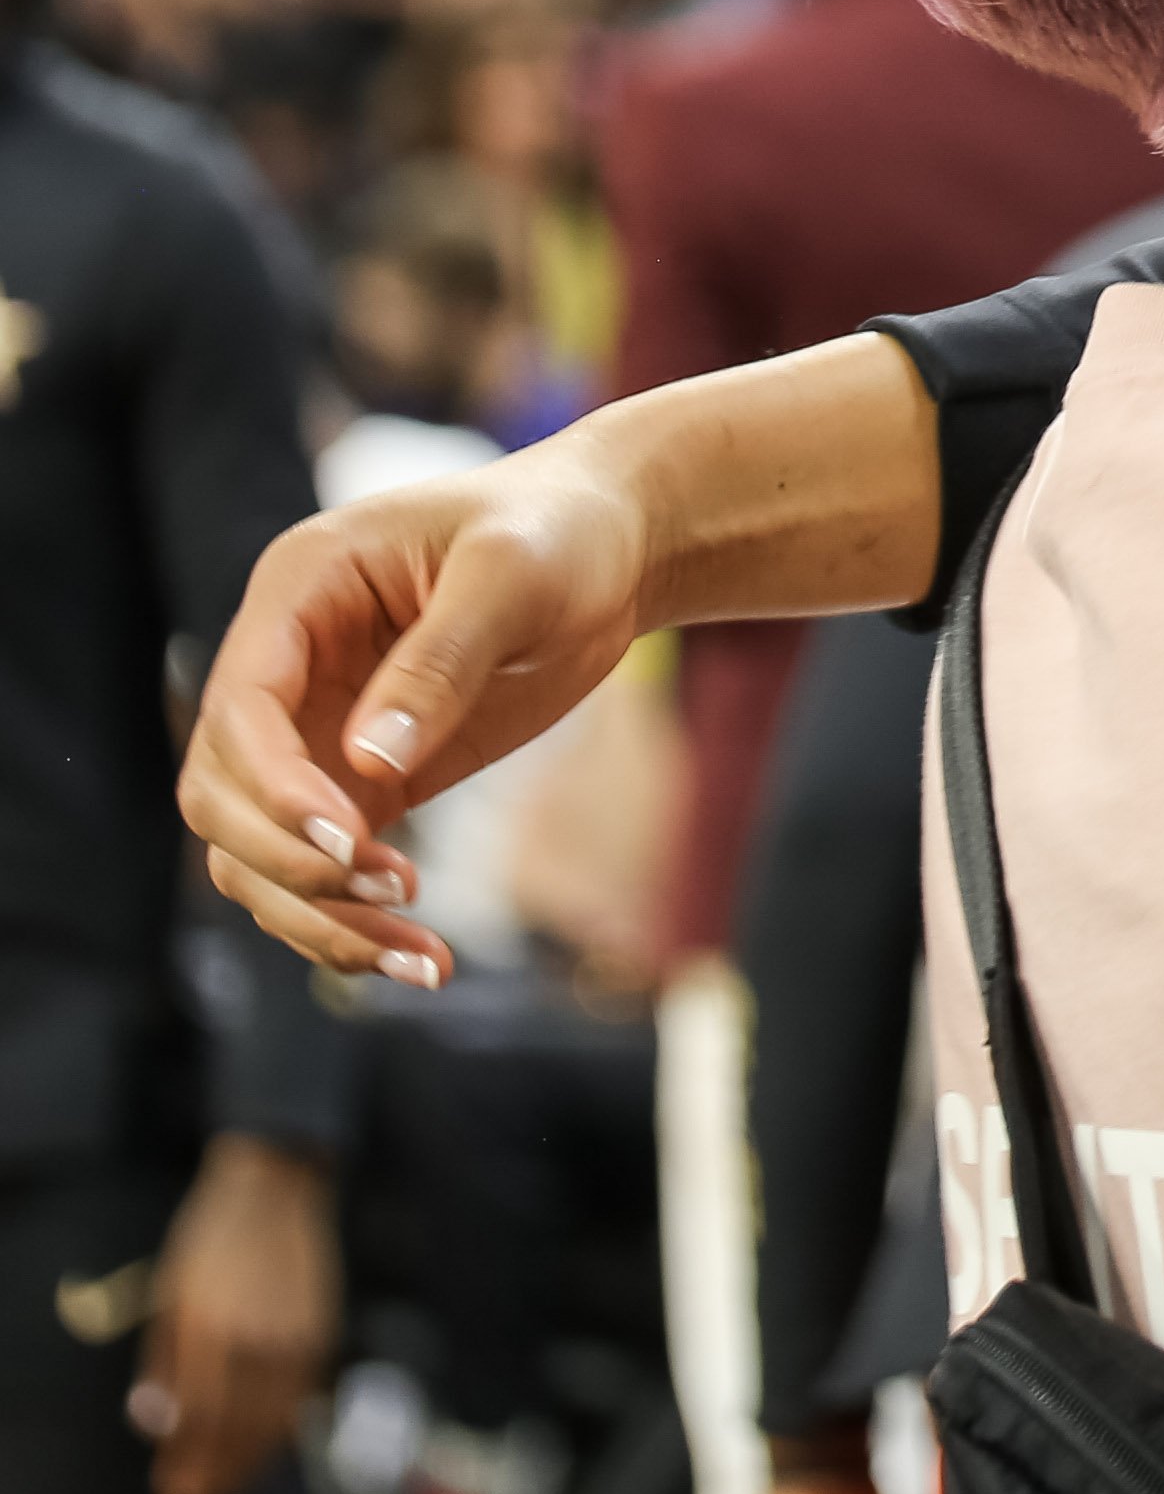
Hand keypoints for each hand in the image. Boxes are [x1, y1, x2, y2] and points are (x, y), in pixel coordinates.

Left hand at [130, 1138, 339, 1493]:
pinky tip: (266, 1442)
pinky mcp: (323, 1330)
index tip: (170, 1486)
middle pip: (239, 1432)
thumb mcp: (169, 1295)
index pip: (198, 1422)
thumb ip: (161, 1363)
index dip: (184, 1463)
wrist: (278, 1186)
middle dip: (216, 1474)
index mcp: (211, 1329)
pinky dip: (283, 1431)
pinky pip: (303, 1398)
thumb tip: (154, 1423)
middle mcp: (259, 1339)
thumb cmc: (211, 1239)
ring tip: (229, 1482)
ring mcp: (298, 1336)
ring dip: (250, 1462)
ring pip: (275, 1423)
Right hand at [178, 438, 653, 980]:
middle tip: (395, 886)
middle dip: (290, 859)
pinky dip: (353, 924)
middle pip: (222, 795)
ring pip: (257, 854)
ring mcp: (317, 732)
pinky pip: (322, 869)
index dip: (273, 783)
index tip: (346, 839)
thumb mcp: (512, 573)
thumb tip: (372, 761)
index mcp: (301, 589)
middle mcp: (289, 668)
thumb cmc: (558, 533)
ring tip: (417, 953)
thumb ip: (442, 659)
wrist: (612, 550)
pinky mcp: (363, 783)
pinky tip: (422, 961)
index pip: (242, 706)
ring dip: (317, 915)